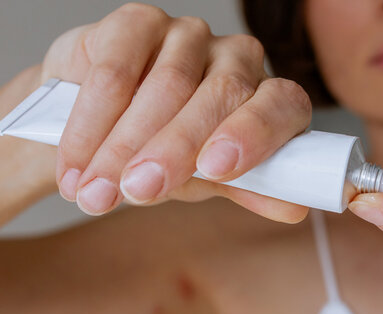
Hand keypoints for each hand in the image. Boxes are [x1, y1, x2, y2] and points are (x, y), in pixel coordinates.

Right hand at [40, 3, 310, 221]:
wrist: (104, 130)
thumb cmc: (169, 153)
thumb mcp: (211, 178)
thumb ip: (250, 186)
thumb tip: (295, 208)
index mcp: (266, 97)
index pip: (282, 105)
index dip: (255, 134)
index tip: (217, 168)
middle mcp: (237, 59)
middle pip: (221, 95)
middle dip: (173, 149)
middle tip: (137, 191)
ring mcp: (190, 36)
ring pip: (167, 84)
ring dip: (123, 145)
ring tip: (93, 192)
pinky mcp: (140, 23)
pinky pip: (116, 68)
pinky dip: (91, 121)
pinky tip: (75, 161)